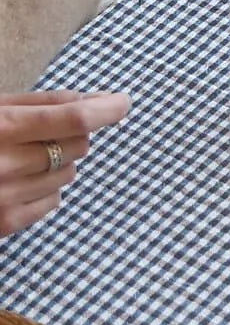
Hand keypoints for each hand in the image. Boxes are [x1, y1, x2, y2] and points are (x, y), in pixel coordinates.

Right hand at [0, 91, 128, 235]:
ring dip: (56, 162)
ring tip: (18, 157)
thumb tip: (96, 98)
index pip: (73, 118)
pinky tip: (16, 181)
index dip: (106, 108)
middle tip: (44, 130)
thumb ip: (40, 103)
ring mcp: (3, 199)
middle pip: (77, 145)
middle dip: (72, 134)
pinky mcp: (1, 225)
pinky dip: (45, 189)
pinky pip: (52, 203)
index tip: (123, 101)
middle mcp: (3, 165)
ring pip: (67, 174)